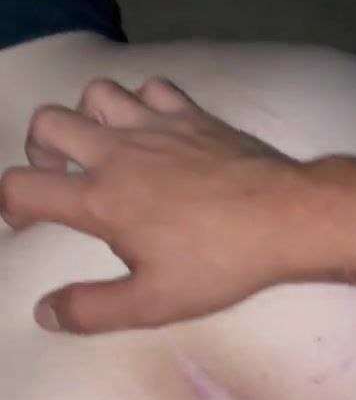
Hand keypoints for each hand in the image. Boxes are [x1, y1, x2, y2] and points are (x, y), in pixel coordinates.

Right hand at [0, 78, 306, 333]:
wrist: (284, 218)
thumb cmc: (217, 262)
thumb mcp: (151, 302)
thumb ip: (91, 310)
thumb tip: (45, 313)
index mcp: (101, 198)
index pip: (22, 186)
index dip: (9, 203)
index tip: (25, 220)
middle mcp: (119, 151)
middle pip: (48, 122)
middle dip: (39, 149)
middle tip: (60, 175)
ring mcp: (156, 125)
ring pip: (97, 93)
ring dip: (87, 117)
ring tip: (103, 147)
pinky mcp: (192, 114)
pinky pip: (152, 87)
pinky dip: (142, 102)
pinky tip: (155, 130)